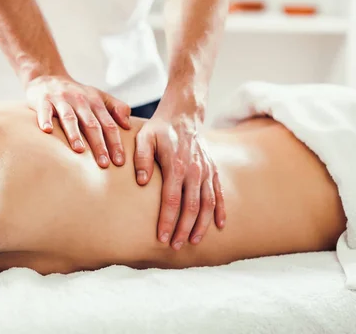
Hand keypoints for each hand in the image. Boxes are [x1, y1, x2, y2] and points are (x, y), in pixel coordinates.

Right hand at [26, 75, 130, 167]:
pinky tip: (47, 131)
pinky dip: (45, 119)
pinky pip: (44, 110)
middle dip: (99, 144)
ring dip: (74, 133)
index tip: (119, 161)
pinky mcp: (43, 100)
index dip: (115, 142)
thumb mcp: (98, 96)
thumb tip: (128, 125)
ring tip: (79, 150)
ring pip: (69, 118)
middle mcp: (80, 100)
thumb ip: (116, 108)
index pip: (108, 124)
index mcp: (95, 101)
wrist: (48, 77)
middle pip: (91, 124)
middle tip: (104, 163)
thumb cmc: (76, 94)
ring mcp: (61, 99)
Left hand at [134, 104, 225, 249]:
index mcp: (176, 165)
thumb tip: (141, 181)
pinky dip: (220, 210)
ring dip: (201, 225)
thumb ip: (141, 159)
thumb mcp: (144, 138)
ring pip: (207, 204)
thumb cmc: (159, 129)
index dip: (167, 221)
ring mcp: (206, 171)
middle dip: (183, 229)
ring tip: (193, 242)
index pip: (172, 200)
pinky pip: (219, 193)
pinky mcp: (212, 170)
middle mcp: (194, 170)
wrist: (183, 115)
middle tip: (175, 246)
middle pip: (191, 207)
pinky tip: (219, 226)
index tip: (161, 237)